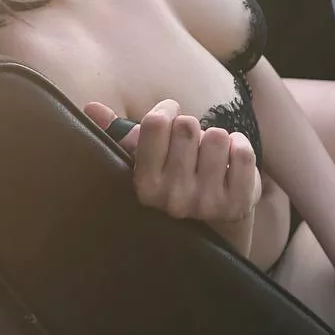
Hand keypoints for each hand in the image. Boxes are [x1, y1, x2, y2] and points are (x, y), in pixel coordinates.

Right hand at [84, 100, 261, 254]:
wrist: (213, 226)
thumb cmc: (174, 180)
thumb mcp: (145, 160)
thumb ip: (120, 134)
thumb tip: (90, 108)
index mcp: (144, 185)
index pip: (155, 122)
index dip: (166, 110)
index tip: (169, 118)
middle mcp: (172, 199)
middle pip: (188, 126)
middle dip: (192, 128)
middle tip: (191, 148)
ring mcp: (206, 204)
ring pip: (217, 136)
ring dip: (217, 139)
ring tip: (210, 158)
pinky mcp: (238, 205)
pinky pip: (244, 153)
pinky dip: (240, 147)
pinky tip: (232, 161)